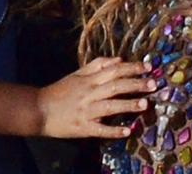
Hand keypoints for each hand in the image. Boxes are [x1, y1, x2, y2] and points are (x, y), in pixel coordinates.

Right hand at [36, 57, 154, 138]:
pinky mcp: (83, 127)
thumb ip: (97, 65)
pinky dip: (114, 130)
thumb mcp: (77, 74)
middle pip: (115, 85)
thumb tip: (119, 60)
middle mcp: (89, 93)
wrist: (38, 110)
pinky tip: (127, 131)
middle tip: (154, 84)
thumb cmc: (59, 91)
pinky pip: (100, 129)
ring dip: (128, 104)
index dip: (131, 68)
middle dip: (136, 84)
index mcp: (88, 80)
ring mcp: (87, 111)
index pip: (113, 70)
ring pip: (110, 106)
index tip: (148, 66)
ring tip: (145, 104)